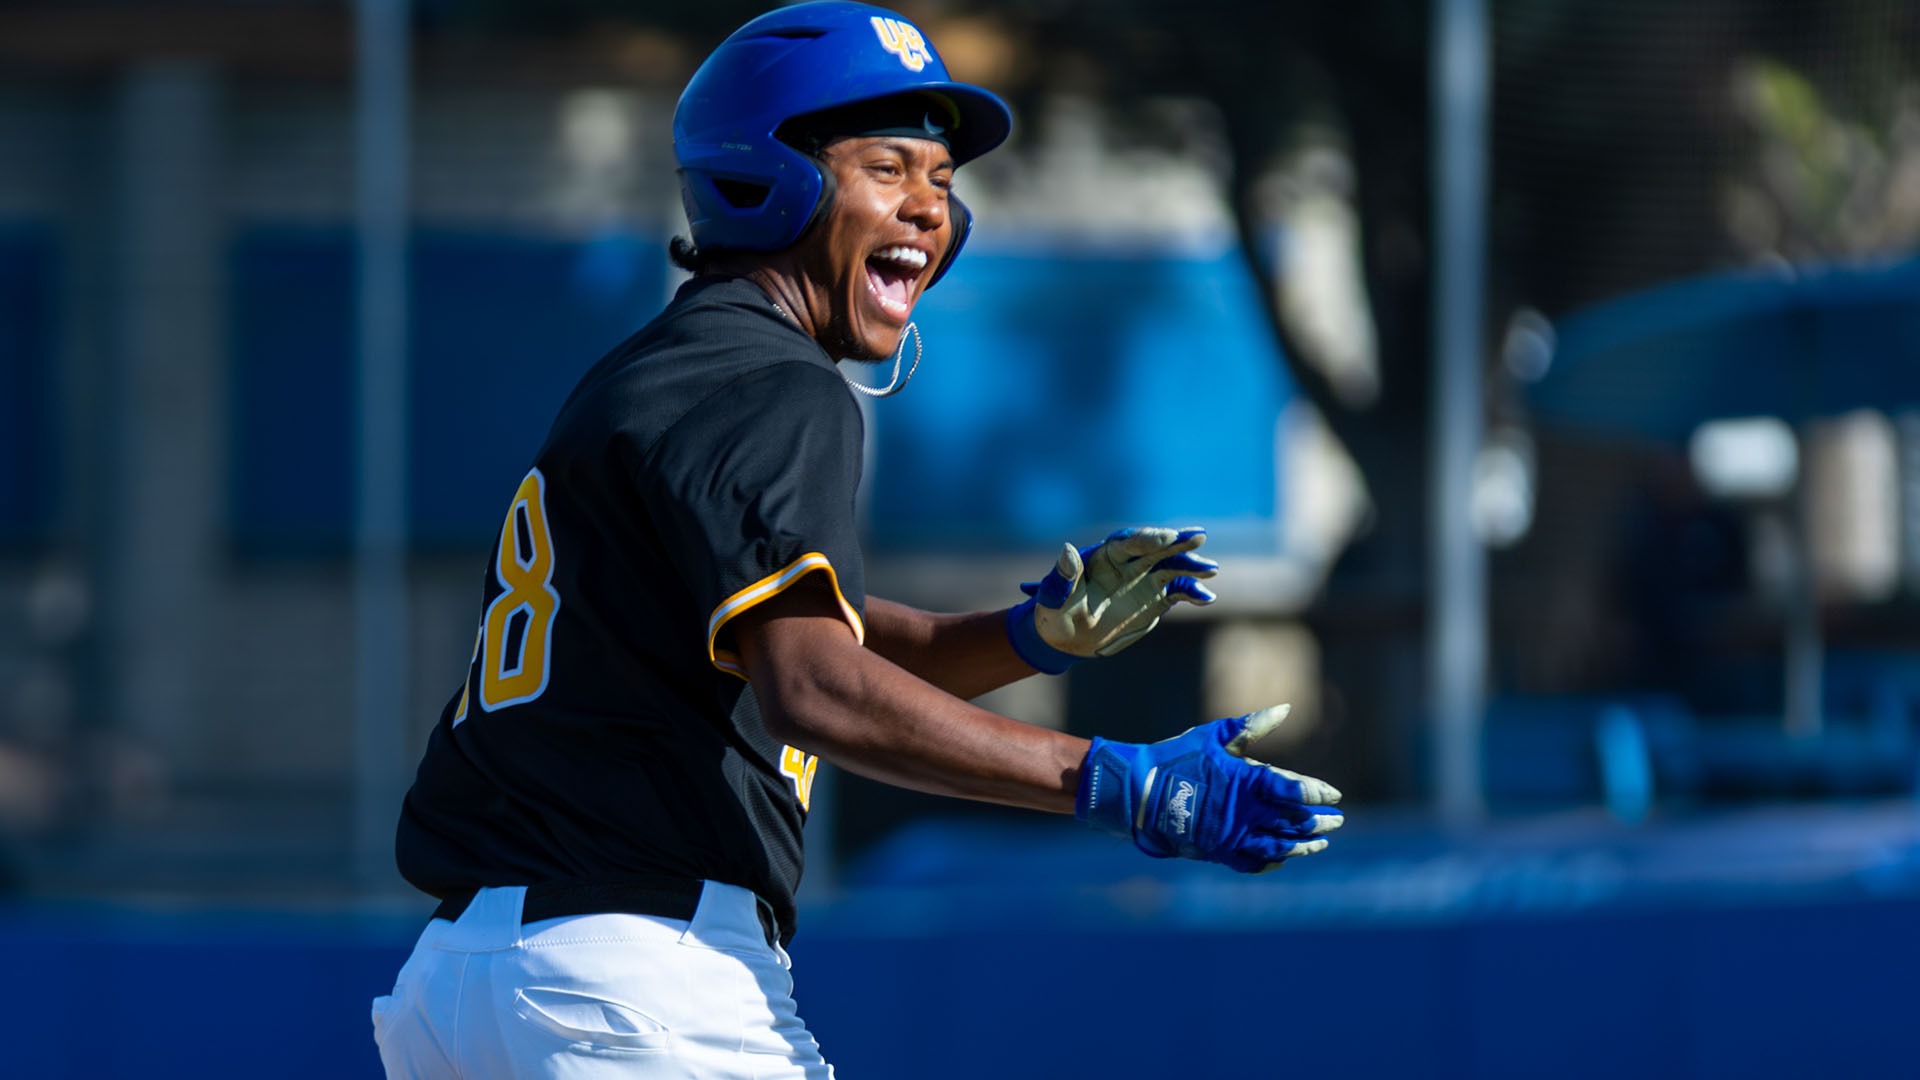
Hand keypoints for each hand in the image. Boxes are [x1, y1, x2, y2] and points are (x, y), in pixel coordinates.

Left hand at [1005, 526, 1217, 674]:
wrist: (1069, 638)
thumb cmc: (1055, 614)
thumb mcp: (1053, 598)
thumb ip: (1062, 577)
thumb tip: (1067, 550)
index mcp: (1104, 556)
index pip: (1128, 543)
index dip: (1147, 539)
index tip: (1167, 537)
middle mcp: (1128, 563)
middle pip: (1156, 549)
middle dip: (1176, 543)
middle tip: (1198, 537)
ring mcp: (1144, 580)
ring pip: (1172, 567)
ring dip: (1190, 566)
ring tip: (1210, 570)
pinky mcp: (1156, 598)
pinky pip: (1178, 591)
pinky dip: (1192, 593)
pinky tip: (1205, 598)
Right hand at [1074, 705, 1341, 872]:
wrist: (1139, 791)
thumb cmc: (1177, 757)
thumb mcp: (1214, 735)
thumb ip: (1251, 725)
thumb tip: (1285, 708)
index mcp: (1244, 780)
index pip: (1292, 790)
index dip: (1316, 793)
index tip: (1334, 795)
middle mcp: (1243, 811)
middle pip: (1291, 821)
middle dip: (1317, 822)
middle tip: (1337, 821)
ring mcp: (1231, 835)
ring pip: (1277, 846)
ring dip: (1302, 846)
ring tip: (1320, 844)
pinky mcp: (1218, 851)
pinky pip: (1251, 862)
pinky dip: (1270, 861)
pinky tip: (1282, 858)